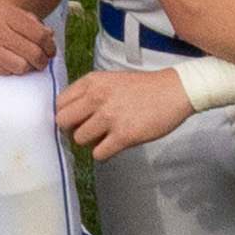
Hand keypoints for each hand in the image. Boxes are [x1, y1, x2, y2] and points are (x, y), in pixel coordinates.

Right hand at [0, 0, 62, 80]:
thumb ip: (24, 18)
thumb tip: (48, 33)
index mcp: (6, 13)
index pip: (40, 34)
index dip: (50, 46)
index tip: (50, 50)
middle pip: (34, 52)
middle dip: (43, 61)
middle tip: (42, 62)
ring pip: (22, 66)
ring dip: (28, 69)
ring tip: (27, 66)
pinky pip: (4, 72)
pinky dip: (12, 72)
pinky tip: (10, 67)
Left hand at [57, 65, 193, 155]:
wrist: (174, 91)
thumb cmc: (143, 87)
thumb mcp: (110, 80)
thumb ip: (89, 94)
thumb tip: (70, 115)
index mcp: (92, 82)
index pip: (59, 103)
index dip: (65, 115)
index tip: (75, 121)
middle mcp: (97, 97)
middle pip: (63, 122)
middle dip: (72, 129)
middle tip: (86, 131)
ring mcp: (110, 117)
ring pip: (79, 139)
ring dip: (90, 142)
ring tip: (105, 137)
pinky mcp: (124, 135)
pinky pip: (98, 154)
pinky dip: (104, 154)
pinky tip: (114, 145)